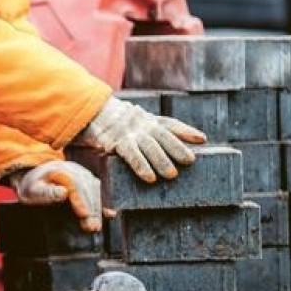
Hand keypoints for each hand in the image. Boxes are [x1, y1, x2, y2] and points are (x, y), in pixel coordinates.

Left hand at [10, 160, 104, 231]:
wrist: (33, 177)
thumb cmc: (33, 186)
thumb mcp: (33, 190)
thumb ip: (46, 192)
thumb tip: (63, 192)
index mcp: (60, 170)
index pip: (75, 185)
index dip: (81, 200)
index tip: (84, 215)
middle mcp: (74, 169)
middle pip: (87, 188)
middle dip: (91, 208)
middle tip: (92, 226)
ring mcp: (82, 173)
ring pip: (95, 189)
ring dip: (97, 208)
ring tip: (97, 225)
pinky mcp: (87, 180)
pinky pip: (97, 190)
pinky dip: (103, 203)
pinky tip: (109, 214)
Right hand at [77, 96, 205, 182]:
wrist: (88, 112)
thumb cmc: (111, 123)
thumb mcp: (132, 122)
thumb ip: (147, 132)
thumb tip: (169, 143)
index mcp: (146, 119)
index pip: (169, 124)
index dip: (186, 131)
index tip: (201, 139)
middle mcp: (141, 124)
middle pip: (163, 135)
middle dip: (178, 148)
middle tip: (190, 161)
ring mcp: (129, 132)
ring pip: (150, 146)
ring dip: (162, 160)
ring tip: (172, 174)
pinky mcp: (116, 142)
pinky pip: (131, 155)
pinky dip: (141, 166)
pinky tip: (150, 178)